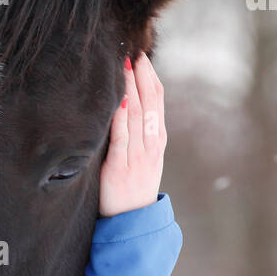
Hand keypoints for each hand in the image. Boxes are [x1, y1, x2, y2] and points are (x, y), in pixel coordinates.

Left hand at [99, 51, 165, 217]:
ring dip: (131, 88)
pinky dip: (121, 117)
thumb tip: (125, 104)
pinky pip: (121, 137)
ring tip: (125, 65)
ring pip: (137, 114)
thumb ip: (136, 134)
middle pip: (150, 102)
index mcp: (157, 140)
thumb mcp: (140, 157)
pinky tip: (119, 99)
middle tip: (134, 51)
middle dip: (143, 75)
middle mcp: (151, 145)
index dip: (150, 77)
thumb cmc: (130, 188)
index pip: (157, 101)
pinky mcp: (121, 167)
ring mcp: (138, 156)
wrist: (132, 224)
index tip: (142, 56)